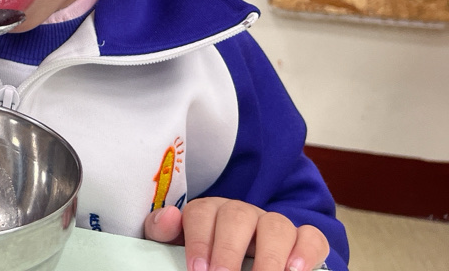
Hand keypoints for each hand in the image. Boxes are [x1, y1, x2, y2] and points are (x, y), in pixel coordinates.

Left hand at [143, 198, 329, 270]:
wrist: (232, 264)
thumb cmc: (206, 256)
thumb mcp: (179, 245)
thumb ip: (165, 232)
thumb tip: (168, 217)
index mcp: (210, 212)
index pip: (201, 213)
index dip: (199, 241)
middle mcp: (242, 213)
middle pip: (238, 216)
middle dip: (230, 250)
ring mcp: (274, 225)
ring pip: (276, 225)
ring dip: (269, 256)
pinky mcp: (302, 240)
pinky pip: (310, 237)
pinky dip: (306, 252)